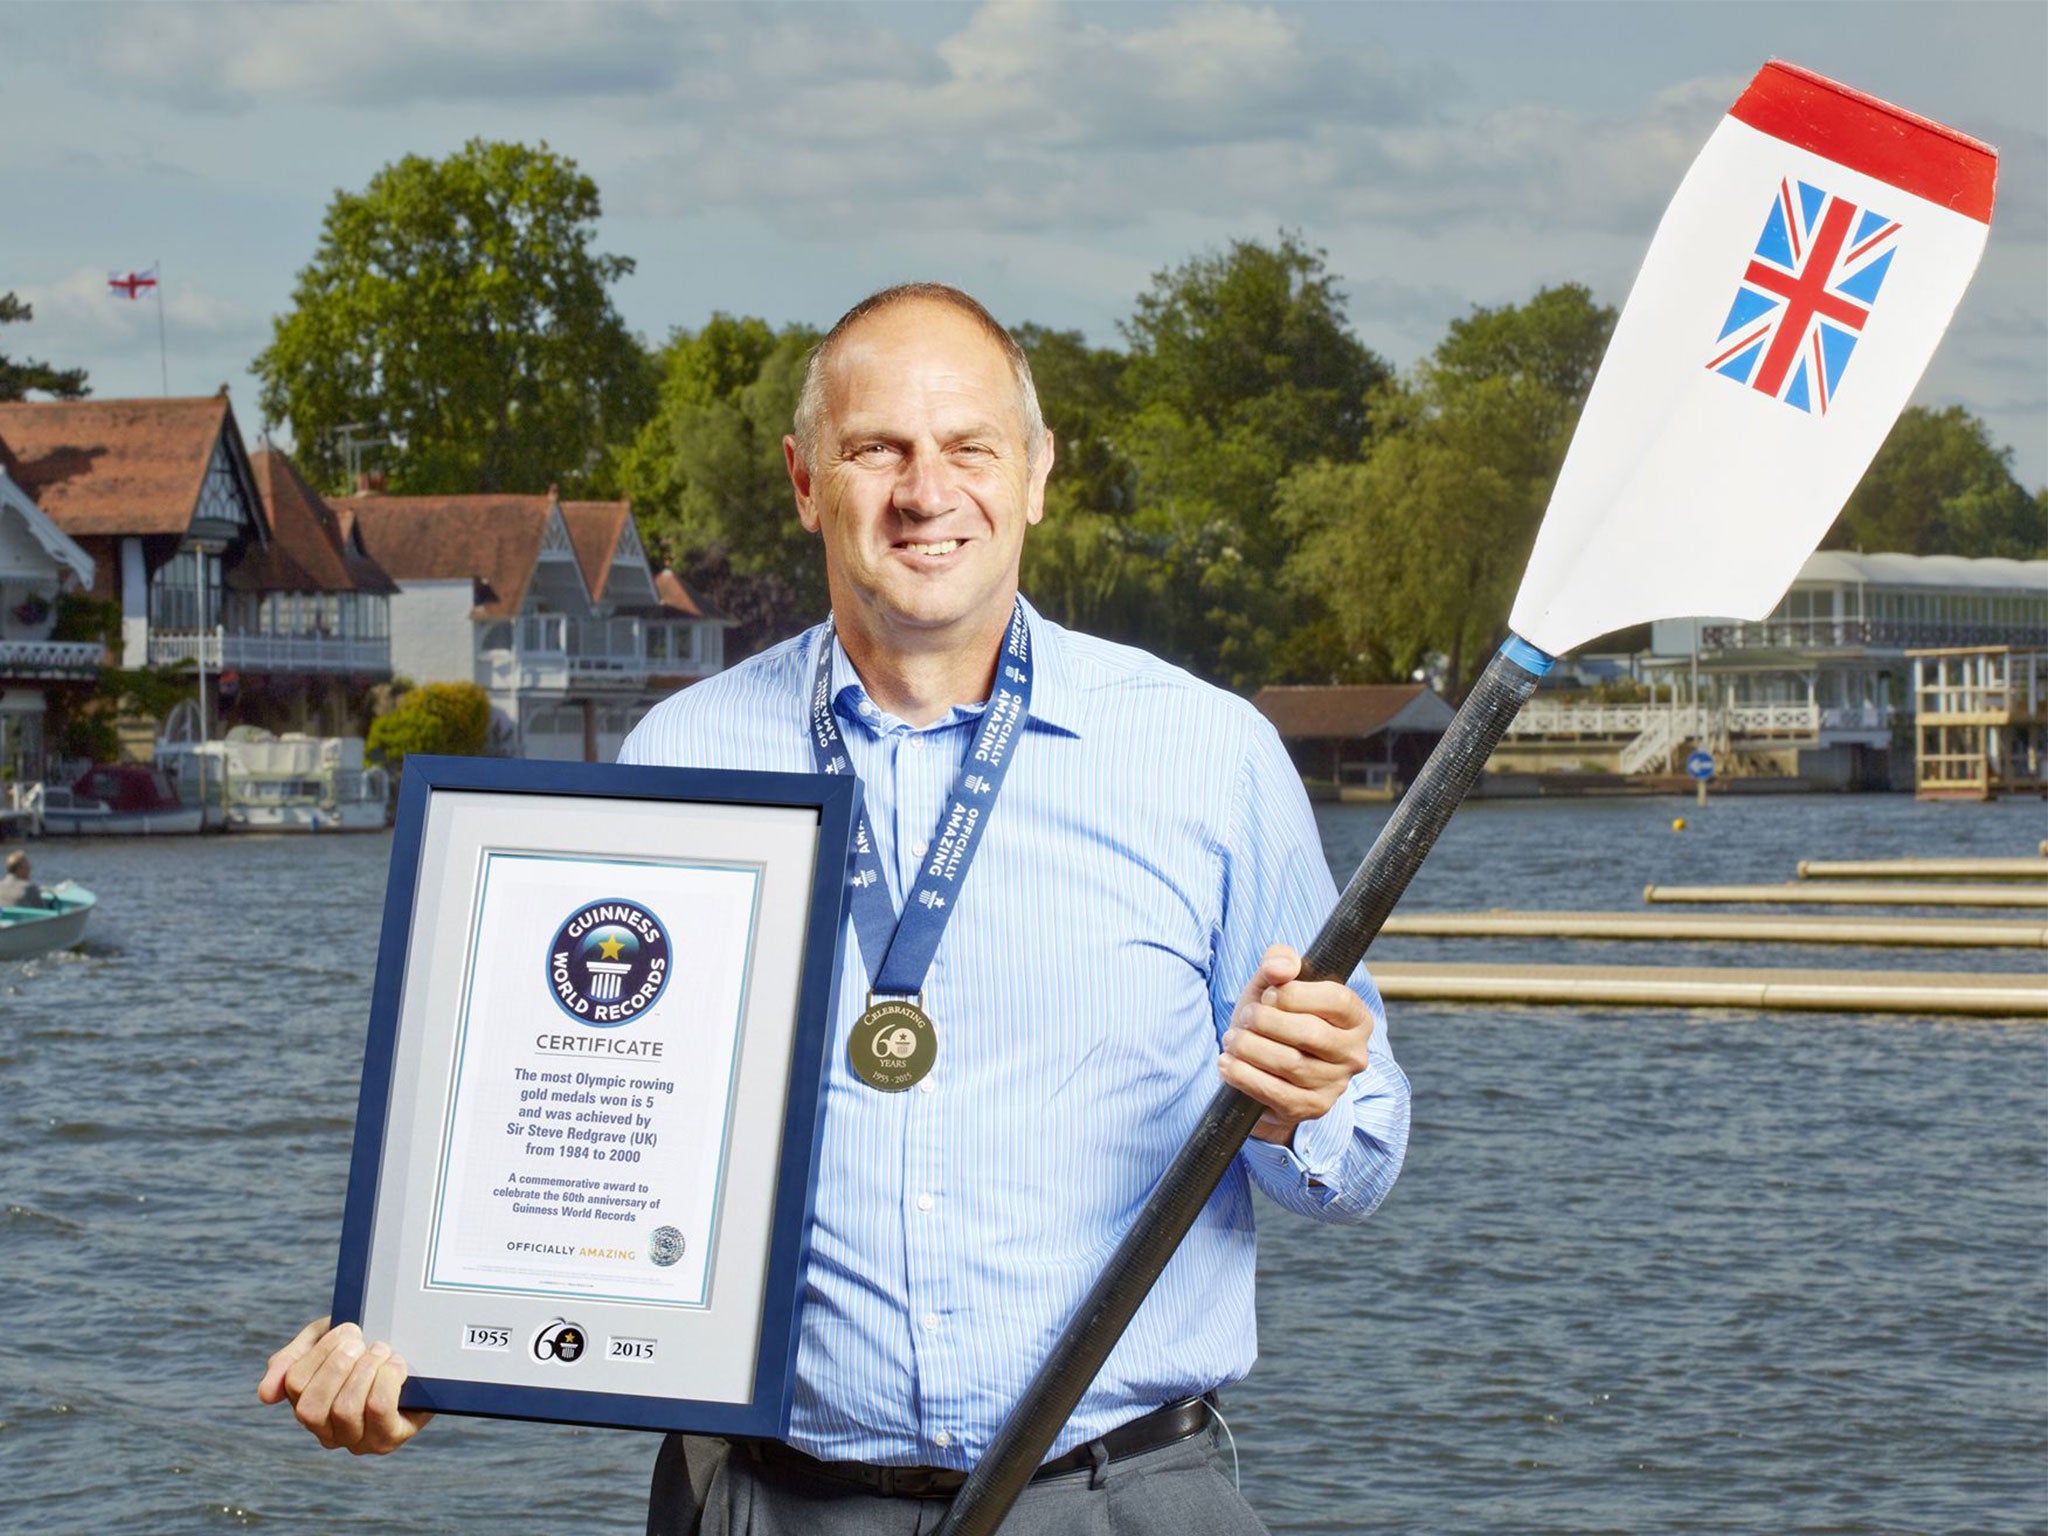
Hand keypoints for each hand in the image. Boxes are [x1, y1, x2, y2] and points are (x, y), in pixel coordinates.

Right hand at [258, 1317, 432, 1454]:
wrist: (418, 1352)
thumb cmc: (367, 1346)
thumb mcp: (326, 1339)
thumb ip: (292, 1358)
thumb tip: (265, 1395)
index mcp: (307, 1404)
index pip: (293, 1384)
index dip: (321, 1352)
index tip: (349, 1330)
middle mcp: (326, 1432)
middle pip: (310, 1407)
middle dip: (339, 1364)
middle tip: (363, 1342)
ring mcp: (355, 1441)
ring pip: (344, 1409)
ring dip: (366, 1369)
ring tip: (382, 1350)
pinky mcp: (387, 1439)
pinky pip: (378, 1410)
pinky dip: (386, 1379)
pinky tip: (396, 1365)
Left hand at [1220, 944, 1374, 1145]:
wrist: (1265, 1068)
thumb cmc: (1274, 1018)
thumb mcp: (1274, 984)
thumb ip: (1279, 962)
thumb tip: (1279, 968)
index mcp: (1356, 1018)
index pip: (1337, 1000)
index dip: (1295, 994)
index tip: (1268, 995)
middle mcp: (1354, 1054)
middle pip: (1311, 1034)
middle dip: (1267, 1022)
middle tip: (1244, 1017)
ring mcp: (1335, 1085)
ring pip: (1291, 1064)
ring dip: (1251, 1048)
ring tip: (1231, 1039)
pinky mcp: (1311, 1108)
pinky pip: (1277, 1093)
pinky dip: (1245, 1076)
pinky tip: (1228, 1064)